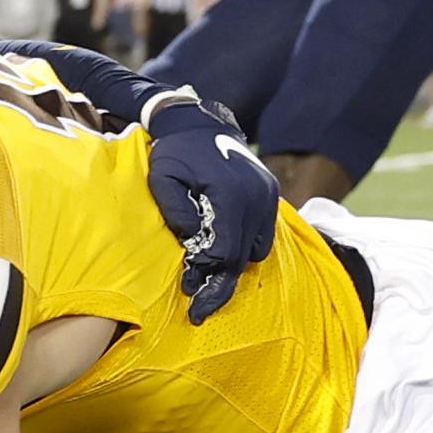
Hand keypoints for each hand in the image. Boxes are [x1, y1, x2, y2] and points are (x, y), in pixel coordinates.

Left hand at [145, 93, 278, 322]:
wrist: (199, 122)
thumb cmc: (174, 153)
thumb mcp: (162, 179)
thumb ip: (176, 211)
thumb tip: (192, 241)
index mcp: (229, 193)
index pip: (223, 250)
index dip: (205, 273)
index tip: (187, 288)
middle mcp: (256, 196)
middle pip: (241, 257)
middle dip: (219, 284)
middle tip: (198, 310)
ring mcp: (268, 196)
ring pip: (255, 252)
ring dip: (232, 267)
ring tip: (207, 280)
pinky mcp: (271, 195)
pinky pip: (262, 237)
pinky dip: (243, 249)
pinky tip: (221, 255)